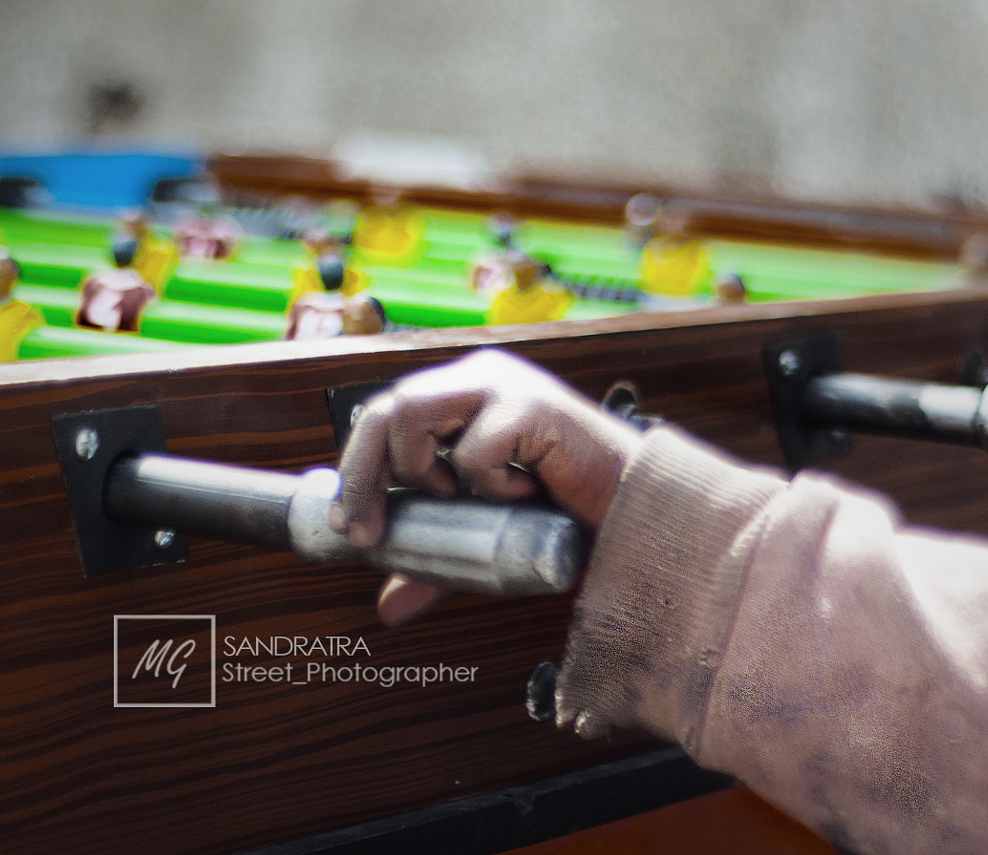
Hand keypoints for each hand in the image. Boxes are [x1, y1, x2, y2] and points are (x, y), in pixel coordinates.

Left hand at [330, 348, 646, 624]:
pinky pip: (475, 448)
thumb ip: (439, 561)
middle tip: (367, 531)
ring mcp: (505, 386)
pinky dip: (487, 484)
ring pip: (412, 410)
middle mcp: (478, 380)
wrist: (637, 517)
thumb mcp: (486, 539)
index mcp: (464, 395)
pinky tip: (522, 493)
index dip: (356, 469)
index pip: (384, 416)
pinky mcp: (532, 406)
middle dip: (363, 474)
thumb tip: (389, 607)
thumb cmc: (568, 516)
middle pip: (384, 408)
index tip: (350, 526)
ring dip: (421, 469)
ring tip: (462, 498)